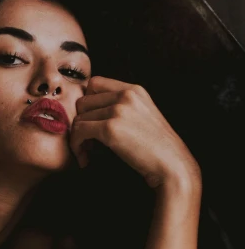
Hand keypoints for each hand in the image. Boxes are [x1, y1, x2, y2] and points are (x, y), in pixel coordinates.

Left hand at [69, 76, 201, 188]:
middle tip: (87, 142)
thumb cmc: (156, 148)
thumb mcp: (143, 116)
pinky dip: (76, 146)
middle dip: (80, 122)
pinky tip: (84, 158)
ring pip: (79, 118)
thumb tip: (90, 113)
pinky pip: (79, 131)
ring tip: (86, 153)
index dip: (87, 104)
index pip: (95, 83)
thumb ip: (122, 107)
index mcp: (134, 90)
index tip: (90, 122)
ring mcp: (118, 110)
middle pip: (83, 102)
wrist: (172, 165)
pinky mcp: (110, 128)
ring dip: (77, 138)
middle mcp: (126, 95)